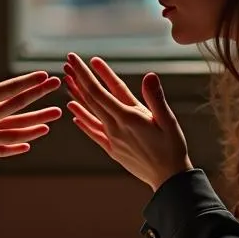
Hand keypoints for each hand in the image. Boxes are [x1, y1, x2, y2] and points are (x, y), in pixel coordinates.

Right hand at [0, 40, 61, 182]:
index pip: (8, 89)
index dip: (28, 81)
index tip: (44, 74)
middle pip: (18, 106)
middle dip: (40, 95)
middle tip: (58, 86)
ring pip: (18, 130)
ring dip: (38, 122)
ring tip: (56, 116)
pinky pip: (5, 149)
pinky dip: (19, 145)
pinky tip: (32, 140)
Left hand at [63, 52, 192, 190]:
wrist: (168, 179)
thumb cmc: (172, 147)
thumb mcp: (168, 120)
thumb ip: (155, 98)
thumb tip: (149, 76)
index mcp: (128, 117)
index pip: (101, 91)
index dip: (89, 73)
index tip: (80, 59)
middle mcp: (115, 126)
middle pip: (91, 98)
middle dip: (78, 78)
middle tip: (68, 61)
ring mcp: (111, 138)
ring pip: (89, 113)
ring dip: (76, 96)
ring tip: (66, 81)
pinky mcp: (112, 149)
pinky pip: (93, 132)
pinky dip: (82, 121)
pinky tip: (74, 114)